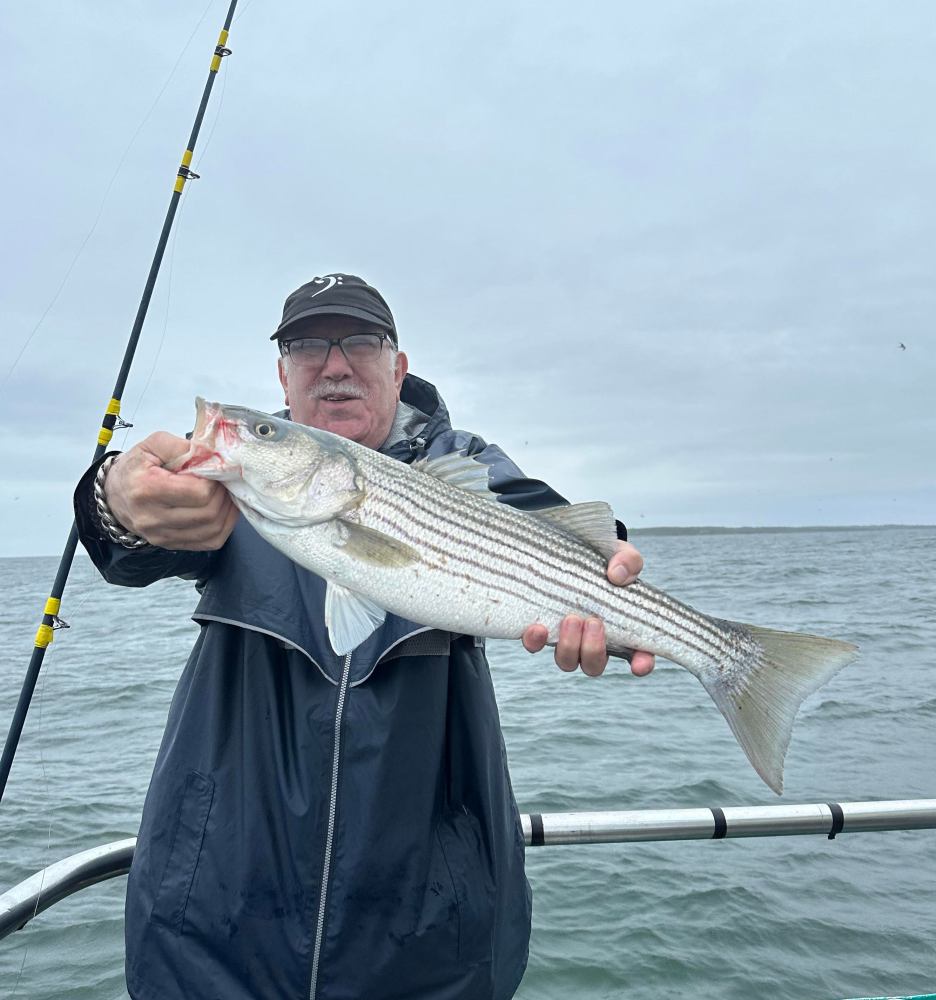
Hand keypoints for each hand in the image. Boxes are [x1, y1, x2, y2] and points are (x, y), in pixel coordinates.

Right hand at [104, 433, 238, 549]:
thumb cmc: (135, 468)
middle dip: (223, 494)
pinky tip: (223, 510)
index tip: (214, 469)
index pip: (198, 492)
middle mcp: (152, 517)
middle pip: (208, 512)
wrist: (114, 494)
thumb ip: (182, 446)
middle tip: (222, 480)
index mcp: (147, 489)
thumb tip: (211, 454)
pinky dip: (224, 526)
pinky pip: (210, 542)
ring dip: (227, 510)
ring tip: (224, 493)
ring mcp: (161, 535)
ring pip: (213, 530)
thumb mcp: (153, 445)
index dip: (214, 480)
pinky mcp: (170, 544)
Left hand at [522, 541, 656, 677]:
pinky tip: (537, 627)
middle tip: (593, 621)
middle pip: (594, 665)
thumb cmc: (602, 560)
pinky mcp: (541, 630)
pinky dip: (535, 641)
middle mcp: (592, 642)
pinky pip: (535, 645)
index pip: (638, 658)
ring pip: (567, 661)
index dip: (641, 664)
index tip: (640, 664)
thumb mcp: (620, 555)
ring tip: (571, 618)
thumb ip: (628, 562)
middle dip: (594, 649)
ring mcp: (566, 638)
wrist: (568, 550)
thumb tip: (618, 575)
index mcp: (621, 630)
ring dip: (569, 646)